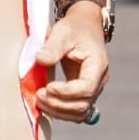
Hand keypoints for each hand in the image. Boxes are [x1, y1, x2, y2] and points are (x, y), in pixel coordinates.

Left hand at [34, 8, 108, 122]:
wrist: (85, 26)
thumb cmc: (75, 28)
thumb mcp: (63, 32)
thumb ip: (53, 47)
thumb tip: (40, 60)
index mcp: (98, 65)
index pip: (86, 88)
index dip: (66, 92)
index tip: (47, 87)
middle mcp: (99, 80)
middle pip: (83, 104)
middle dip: (59, 104)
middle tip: (39, 95)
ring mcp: (93, 88)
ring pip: (80, 112)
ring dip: (59, 111)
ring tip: (40, 101)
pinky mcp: (84, 92)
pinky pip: (75, 110)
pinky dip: (61, 112)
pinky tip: (46, 104)